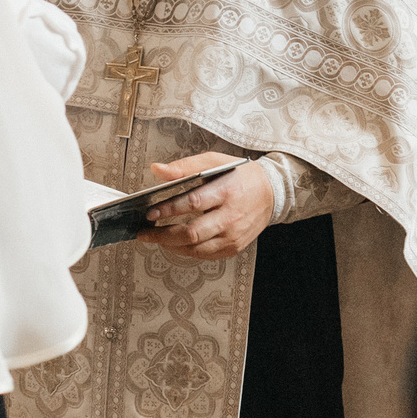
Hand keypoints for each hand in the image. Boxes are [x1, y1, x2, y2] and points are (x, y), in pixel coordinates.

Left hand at [137, 151, 274, 261]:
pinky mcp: (233, 247)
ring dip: (171, 246)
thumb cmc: (240, 176)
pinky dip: (186, 251)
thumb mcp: (214, 162)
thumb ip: (185, 166)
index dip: (169, 210)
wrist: (271, 192)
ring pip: (196, 249)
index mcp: (226, 191)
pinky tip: (175, 243)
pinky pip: (205, 255)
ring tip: (156, 238)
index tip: (150, 213)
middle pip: (192, 233)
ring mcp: (233, 235)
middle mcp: (231, 217)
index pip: (193, 203)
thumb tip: (158, 170)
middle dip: (163, 235)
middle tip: (145, 232)